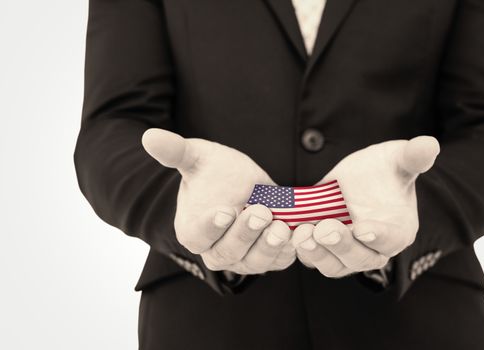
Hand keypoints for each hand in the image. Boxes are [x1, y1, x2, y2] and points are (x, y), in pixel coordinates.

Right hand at [142, 128, 295, 273]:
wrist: (242, 184)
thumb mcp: (198, 158)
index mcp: (193, 231)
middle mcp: (216, 251)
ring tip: (282, 227)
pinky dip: (290, 251)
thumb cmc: (215, 172)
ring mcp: (242, 258)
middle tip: (260, 212)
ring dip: (269, 247)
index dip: (210, 227)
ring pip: (254, 262)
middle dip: (245, 234)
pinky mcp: (267, 258)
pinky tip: (299, 234)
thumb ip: (176, 152)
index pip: (199, 236)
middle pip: (228, 252)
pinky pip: (279, 261)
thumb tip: (149, 136)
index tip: (224, 211)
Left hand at [292, 136, 439, 277]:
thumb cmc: (384, 171)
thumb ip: (413, 156)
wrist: (358, 179)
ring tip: (303, 234)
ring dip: (318, 254)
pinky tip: (290, 233)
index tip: (362, 229)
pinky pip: (313, 258)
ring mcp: (347, 253)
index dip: (378, 236)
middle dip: (341, 245)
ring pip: (334, 266)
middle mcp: (373, 249)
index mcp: (398, 230)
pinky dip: (301, 250)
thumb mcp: (397, 159)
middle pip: (360, 259)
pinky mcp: (324, 250)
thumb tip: (429, 144)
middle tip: (324, 228)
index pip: (391, 240)